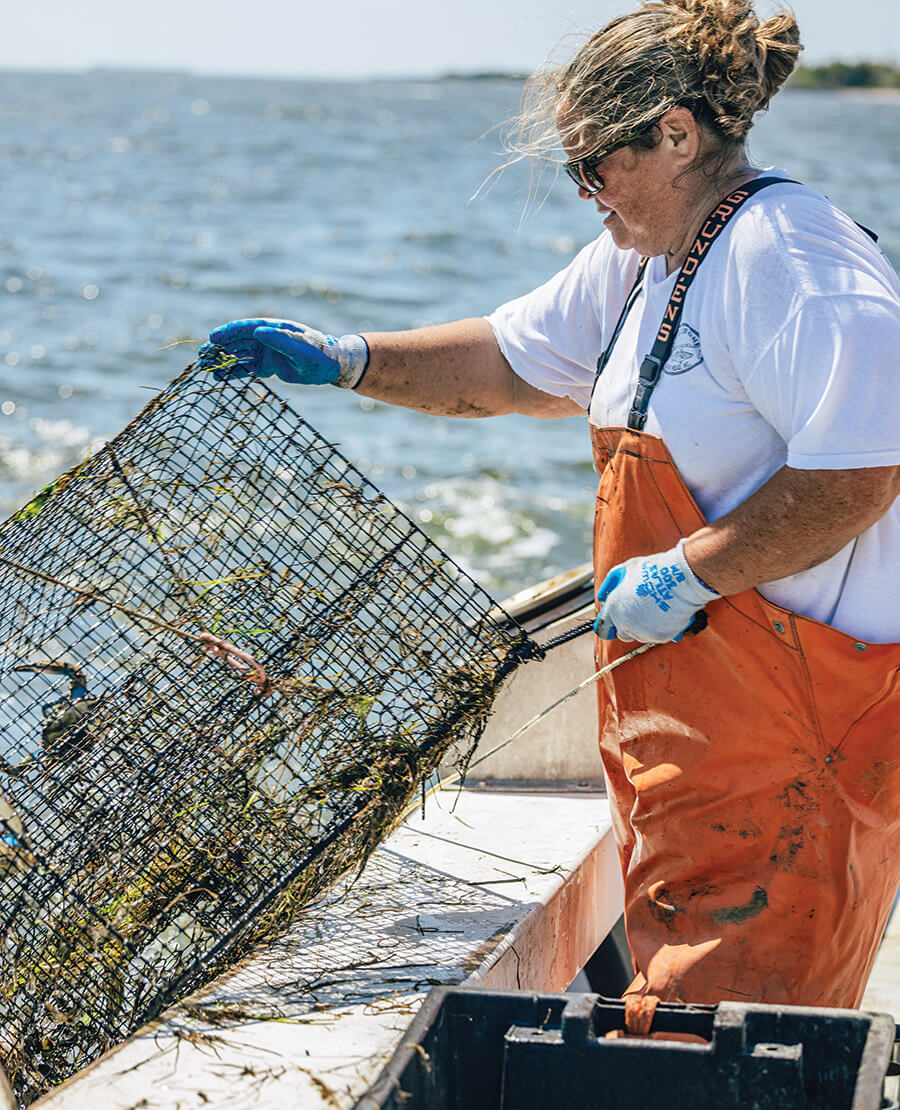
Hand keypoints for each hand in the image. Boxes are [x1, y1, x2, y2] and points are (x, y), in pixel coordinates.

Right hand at [197, 319, 368, 387]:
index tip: (212, 338)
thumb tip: (257, 331)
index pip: (245, 328)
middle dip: (218, 347)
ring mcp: (265, 351)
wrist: (331, 366)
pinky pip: (246, 368)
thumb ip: (279, 341)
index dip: (228, 332)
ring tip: (206, 368)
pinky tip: (220, 377)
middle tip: (201, 356)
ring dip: (222, 360)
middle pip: (236, 341)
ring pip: (238, 354)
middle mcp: (266, 338)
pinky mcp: (267, 366)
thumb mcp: (300, 349)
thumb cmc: (318, 355)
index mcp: (272, 329)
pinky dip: (233, 372)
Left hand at [594, 539, 718, 642]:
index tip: (610, 626)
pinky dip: (660, 628)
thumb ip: (610, 584)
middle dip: (628, 625)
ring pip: (640, 635)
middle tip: (640, 610)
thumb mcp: (626, 569)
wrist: (681, 578)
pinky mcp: (661, 637)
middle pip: (622, 634)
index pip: (602, 628)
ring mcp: (644, 632)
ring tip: (656, 607)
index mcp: (614, 608)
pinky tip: (666, 612)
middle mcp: (626, 624)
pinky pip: (657, 636)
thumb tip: (601, 597)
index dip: (606, 626)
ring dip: (645, 626)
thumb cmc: (653, 570)